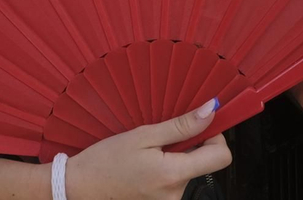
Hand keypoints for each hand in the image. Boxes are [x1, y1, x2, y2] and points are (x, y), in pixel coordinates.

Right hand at [65, 100, 231, 199]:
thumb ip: (181, 126)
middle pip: (204, 164)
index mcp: (173, 175)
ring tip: (148, 153)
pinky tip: (145, 166)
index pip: (221, 157)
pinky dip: (166, 170)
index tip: (199, 126)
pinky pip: (175, 182)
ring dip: (176, 159)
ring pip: (188, 172)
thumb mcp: (143, 135)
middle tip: (164, 137)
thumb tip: (212, 111)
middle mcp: (176, 195)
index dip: (215, 137)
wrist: (80, 187)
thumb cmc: (107, 159)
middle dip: (191, 146)